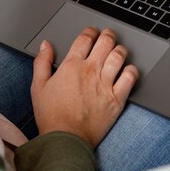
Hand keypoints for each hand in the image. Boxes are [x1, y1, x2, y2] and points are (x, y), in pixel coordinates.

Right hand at [31, 27, 138, 148]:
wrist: (66, 139)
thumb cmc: (51, 115)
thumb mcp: (38, 86)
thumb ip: (42, 62)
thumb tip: (46, 45)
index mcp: (72, 65)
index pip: (85, 38)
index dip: (90, 31)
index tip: (92, 32)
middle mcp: (90, 71)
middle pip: (105, 42)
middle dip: (108, 35)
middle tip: (108, 35)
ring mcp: (105, 84)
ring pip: (119, 56)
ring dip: (120, 49)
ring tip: (118, 49)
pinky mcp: (116, 99)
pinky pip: (130, 77)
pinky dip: (131, 70)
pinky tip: (128, 70)